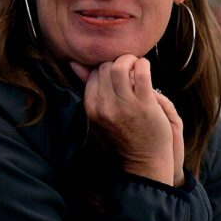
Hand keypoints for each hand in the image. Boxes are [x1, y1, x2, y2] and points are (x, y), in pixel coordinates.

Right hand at [73, 55, 178, 185]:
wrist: (144, 160)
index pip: (94, 73)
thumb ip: (89, 87)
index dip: (107, 69)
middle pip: (106, 66)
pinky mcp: (145, 104)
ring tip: (137, 66)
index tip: (118, 74)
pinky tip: (145, 69)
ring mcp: (125, 105)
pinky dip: (144, 64)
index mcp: (92, 108)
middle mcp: (105, 106)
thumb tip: (74, 63)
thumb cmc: (123, 134)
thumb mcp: (100, 113)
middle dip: (118, 62)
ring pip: (120, 66)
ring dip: (130, 60)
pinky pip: (142, 71)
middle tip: (129, 69)